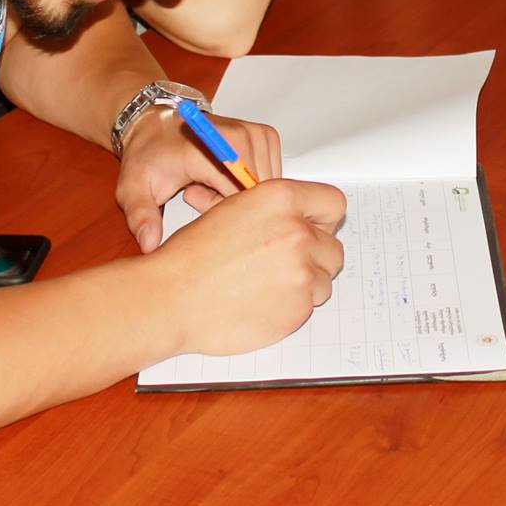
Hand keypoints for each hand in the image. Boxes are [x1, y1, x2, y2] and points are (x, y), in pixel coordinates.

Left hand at [114, 106, 283, 252]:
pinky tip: (220, 176)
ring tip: (205, 182)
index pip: (237, 198)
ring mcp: (258, 135)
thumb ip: (140, 215)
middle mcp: (241, 136)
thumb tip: (149, 243)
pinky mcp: (267, 138)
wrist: (157, 125)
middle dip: (226, 205)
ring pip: (262, 190)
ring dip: (236, 196)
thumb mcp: (134, 187)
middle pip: (253, 196)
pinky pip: (266, 179)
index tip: (190, 196)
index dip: (215, 210)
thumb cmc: (151, 152)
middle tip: (194, 190)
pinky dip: (244, 185)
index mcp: (213, 145)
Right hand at [153, 178, 347, 357]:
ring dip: (305, 284)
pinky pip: (311, 305)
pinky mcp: (298, 307)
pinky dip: (292, 307)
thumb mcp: (234, 210)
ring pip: (325, 278)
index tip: (315, 230)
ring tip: (267, 285)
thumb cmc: (192, 256)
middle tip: (285, 264)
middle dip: (315, 257)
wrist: (172, 297)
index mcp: (281, 198)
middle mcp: (297, 231)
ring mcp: (301, 271)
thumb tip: (301, 220)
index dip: (323, 220)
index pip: (333, 204)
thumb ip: (275, 212)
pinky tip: (263, 302)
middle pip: (334, 246)